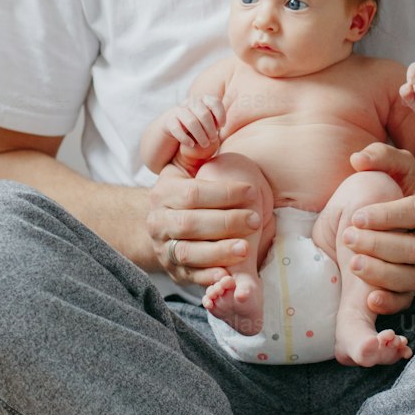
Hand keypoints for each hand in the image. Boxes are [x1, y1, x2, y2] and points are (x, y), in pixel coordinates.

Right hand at [146, 162, 258, 291]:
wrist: (163, 224)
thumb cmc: (185, 191)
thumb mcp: (184, 168)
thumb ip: (195, 154)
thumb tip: (206, 136)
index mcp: (163, 193)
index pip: (193, 193)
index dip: (224, 193)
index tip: (252, 191)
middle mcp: (158, 222)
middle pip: (190, 224)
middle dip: (226, 222)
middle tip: (256, 220)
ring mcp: (164, 248)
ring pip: (189, 253)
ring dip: (218, 252)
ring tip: (245, 248)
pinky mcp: (174, 270)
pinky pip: (190, 276)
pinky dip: (208, 277)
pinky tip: (227, 275)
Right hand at [161, 94, 225, 166]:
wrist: (174, 128)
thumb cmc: (198, 126)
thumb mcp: (209, 122)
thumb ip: (217, 121)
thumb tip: (231, 124)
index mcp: (203, 100)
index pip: (214, 102)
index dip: (220, 114)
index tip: (222, 126)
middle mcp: (191, 102)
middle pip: (204, 113)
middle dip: (210, 129)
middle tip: (213, 140)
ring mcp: (178, 110)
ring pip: (191, 122)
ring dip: (200, 135)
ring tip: (205, 144)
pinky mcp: (169, 121)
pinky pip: (177, 128)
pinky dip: (185, 138)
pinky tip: (191, 144)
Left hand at [343, 141, 414, 316]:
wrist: (390, 222)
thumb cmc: (386, 191)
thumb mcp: (388, 168)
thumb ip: (378, 156)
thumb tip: (357, 159)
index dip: (387, 216)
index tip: (356, 217)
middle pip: (414, 249)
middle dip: (379, 245)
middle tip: (348, 239)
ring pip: (412, 277)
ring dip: (381, 273)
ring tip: (352, 264)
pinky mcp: (413, 287)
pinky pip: (407, 300)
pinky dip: (389, 302)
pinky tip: (369, 299)